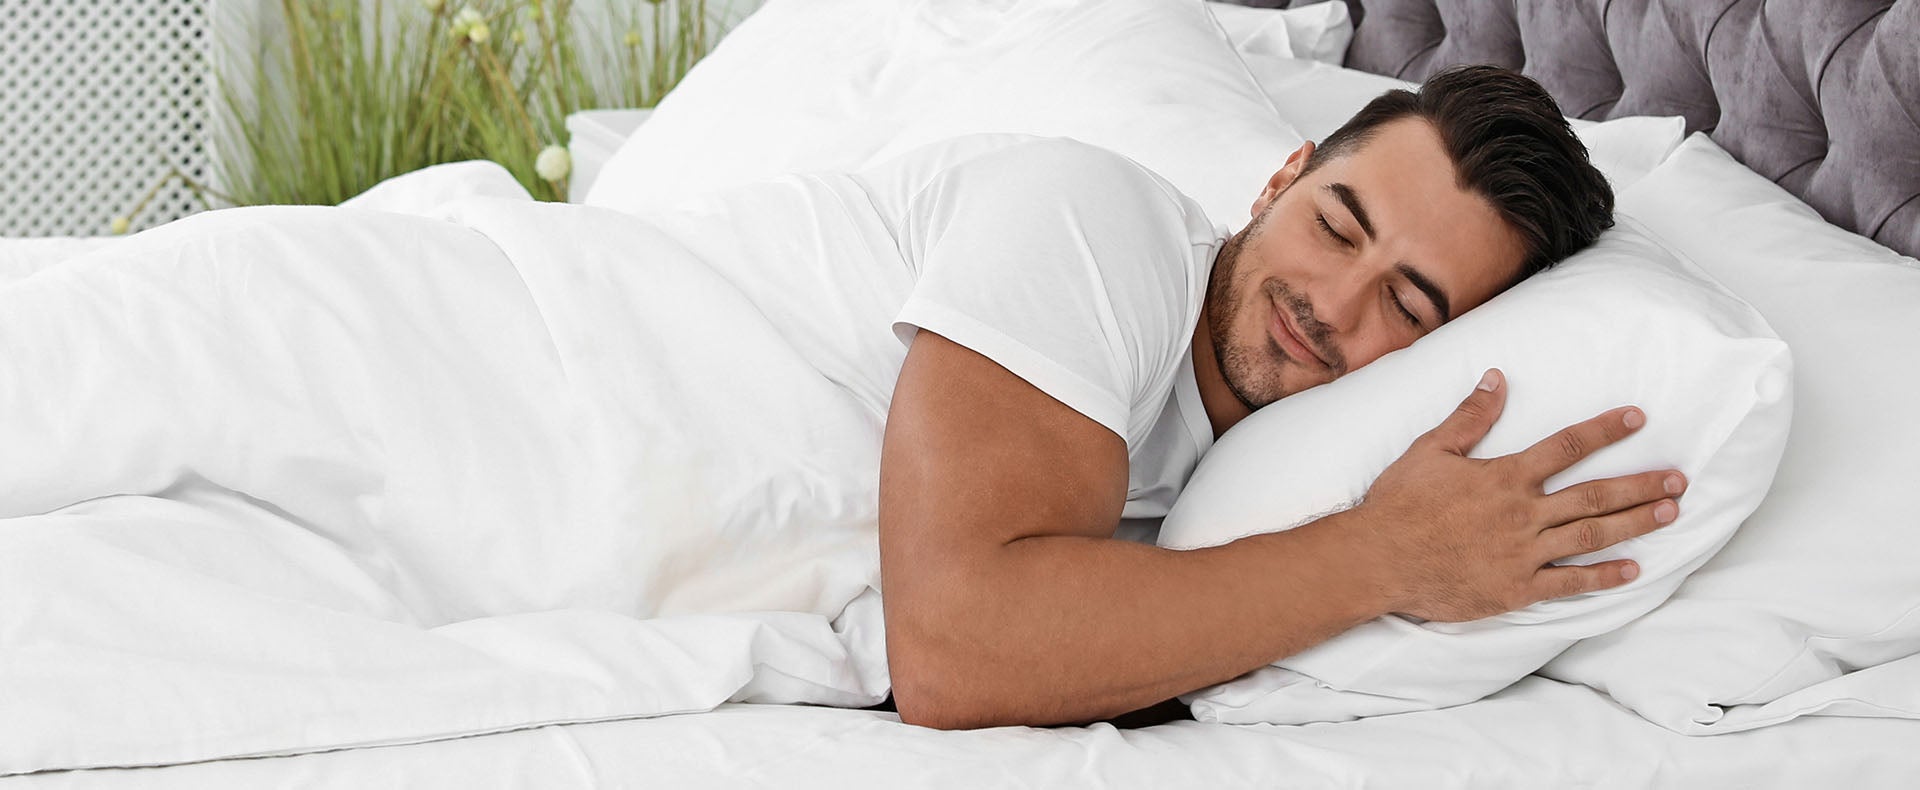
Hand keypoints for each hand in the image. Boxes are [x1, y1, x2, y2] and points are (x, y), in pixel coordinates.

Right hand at [1356, 368, 1686, 622]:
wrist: (1377, 559)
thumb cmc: (1399, 504)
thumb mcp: (1429, 450)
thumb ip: (1469, 416)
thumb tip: (1497, 377)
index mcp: (1505, 477)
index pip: (1567, 446)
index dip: (1605, 430)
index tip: (1638, 419)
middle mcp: (1522, 513)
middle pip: (1595, 494)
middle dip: (1641, 484)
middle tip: (1679, 478)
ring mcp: (1523, 553)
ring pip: (1592, 535)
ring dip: (1635, 523)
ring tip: (1670, 512)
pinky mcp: (1516, 588)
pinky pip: (1569, 583)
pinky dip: (1603, 576)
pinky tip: (1633, 570)